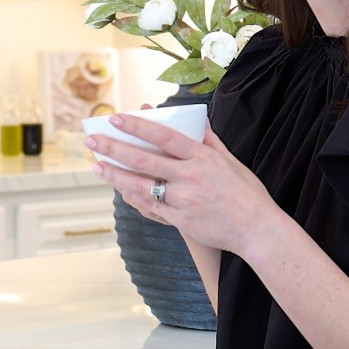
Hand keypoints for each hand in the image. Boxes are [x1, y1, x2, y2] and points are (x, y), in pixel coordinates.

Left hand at [85, 113, 280, 255]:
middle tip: (93, 141)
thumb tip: (199, 120)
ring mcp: (183, 200)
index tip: (116, 118)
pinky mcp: (180, 220)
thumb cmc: (246, 193)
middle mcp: (190, 177)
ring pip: (141, 186)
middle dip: (115, 149)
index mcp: (202, 157)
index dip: (138, 127)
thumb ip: (210, 141)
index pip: (164, 136)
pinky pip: (151, 207)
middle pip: (144, 160)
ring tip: (97, 166)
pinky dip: (133, 197)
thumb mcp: (231, 161)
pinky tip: (120, 189)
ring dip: (115, 175)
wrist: (256, 229)